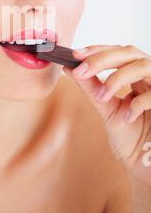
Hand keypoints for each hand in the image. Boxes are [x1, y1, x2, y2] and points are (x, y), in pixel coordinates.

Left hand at [62, 44, 150, 187]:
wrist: (144, 162)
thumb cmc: (129, 135)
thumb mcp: (106, 108)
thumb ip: (92, 88)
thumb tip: (70, 68)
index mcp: (136, 74)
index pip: (117, 52)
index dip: (97, 50)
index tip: (75, 55)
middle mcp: (149, 76)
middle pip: (129, 52)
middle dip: (102, 59)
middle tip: (80, 71)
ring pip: (143, 65)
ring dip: (117, 78)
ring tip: (102, 97)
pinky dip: (138, 103)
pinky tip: (127, 116)